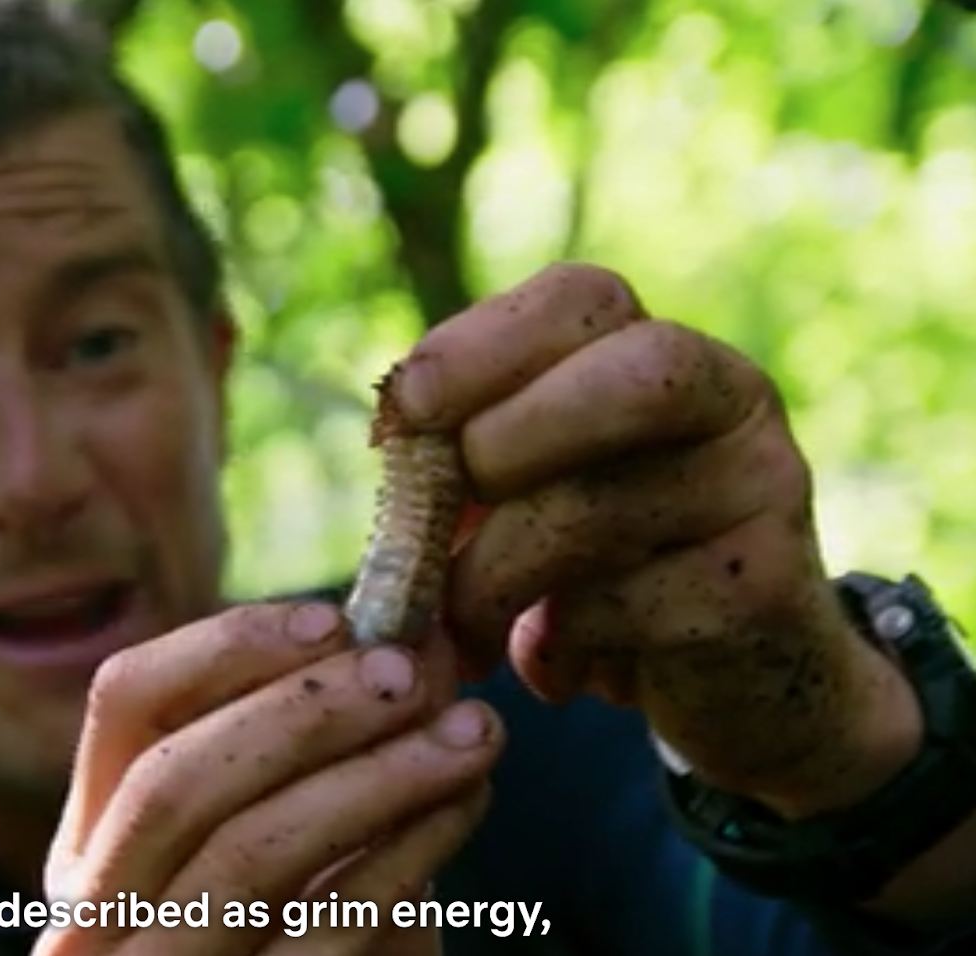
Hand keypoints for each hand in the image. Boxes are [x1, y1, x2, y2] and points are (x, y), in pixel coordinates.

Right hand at [35, 602, 500, 955]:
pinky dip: (403, 859)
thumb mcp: (288, 835)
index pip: (124, 700)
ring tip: (471, 733)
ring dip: (374, 777)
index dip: (225, 646)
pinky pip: (325, 933)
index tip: (334, 617)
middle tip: (411, 673)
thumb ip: (326, 745)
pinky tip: (460, 809)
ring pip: (248, 856)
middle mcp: (98, 914)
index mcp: (94, 841)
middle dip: (302, 712)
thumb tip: (422, 637)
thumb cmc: (305, 931)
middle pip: (174, 781)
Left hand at [394, 262, 921, 816]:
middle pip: (632, 376)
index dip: (480, 342)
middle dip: (507, 439)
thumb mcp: (541, 495)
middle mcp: (733, 399)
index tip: (407, 405)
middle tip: (442, 518)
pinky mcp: (759, 591)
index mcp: (667, 353)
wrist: (747, 690)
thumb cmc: (612, 572)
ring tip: (460, 628)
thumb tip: (393, 437)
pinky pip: (618, 607)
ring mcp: (760, 490)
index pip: (584, 298)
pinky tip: (550, 671)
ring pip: (596, 508)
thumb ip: (478, 453)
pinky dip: (552, 646)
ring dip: (490, 578)